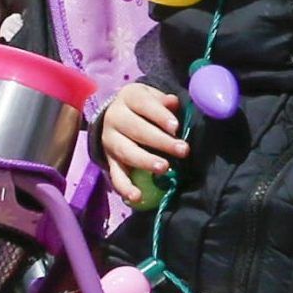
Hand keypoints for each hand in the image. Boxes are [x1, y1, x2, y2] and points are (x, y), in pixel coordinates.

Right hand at [99, 82, 187, 205]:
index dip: (159, 115)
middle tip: (182, 150)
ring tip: (164, 168)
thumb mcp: (151, 96)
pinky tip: (136, 197)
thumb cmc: (143, 106)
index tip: (176, 127)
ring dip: (145, 161)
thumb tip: (173, 102)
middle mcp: (114, 118)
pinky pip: (115, 174)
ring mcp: (110, 141)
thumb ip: (163, 101)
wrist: (115, 113)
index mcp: (128, 99)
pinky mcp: (109, 160)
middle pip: (135, 129)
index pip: (143, 105)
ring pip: (126, 151)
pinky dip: (124, 187)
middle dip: (160, 141)